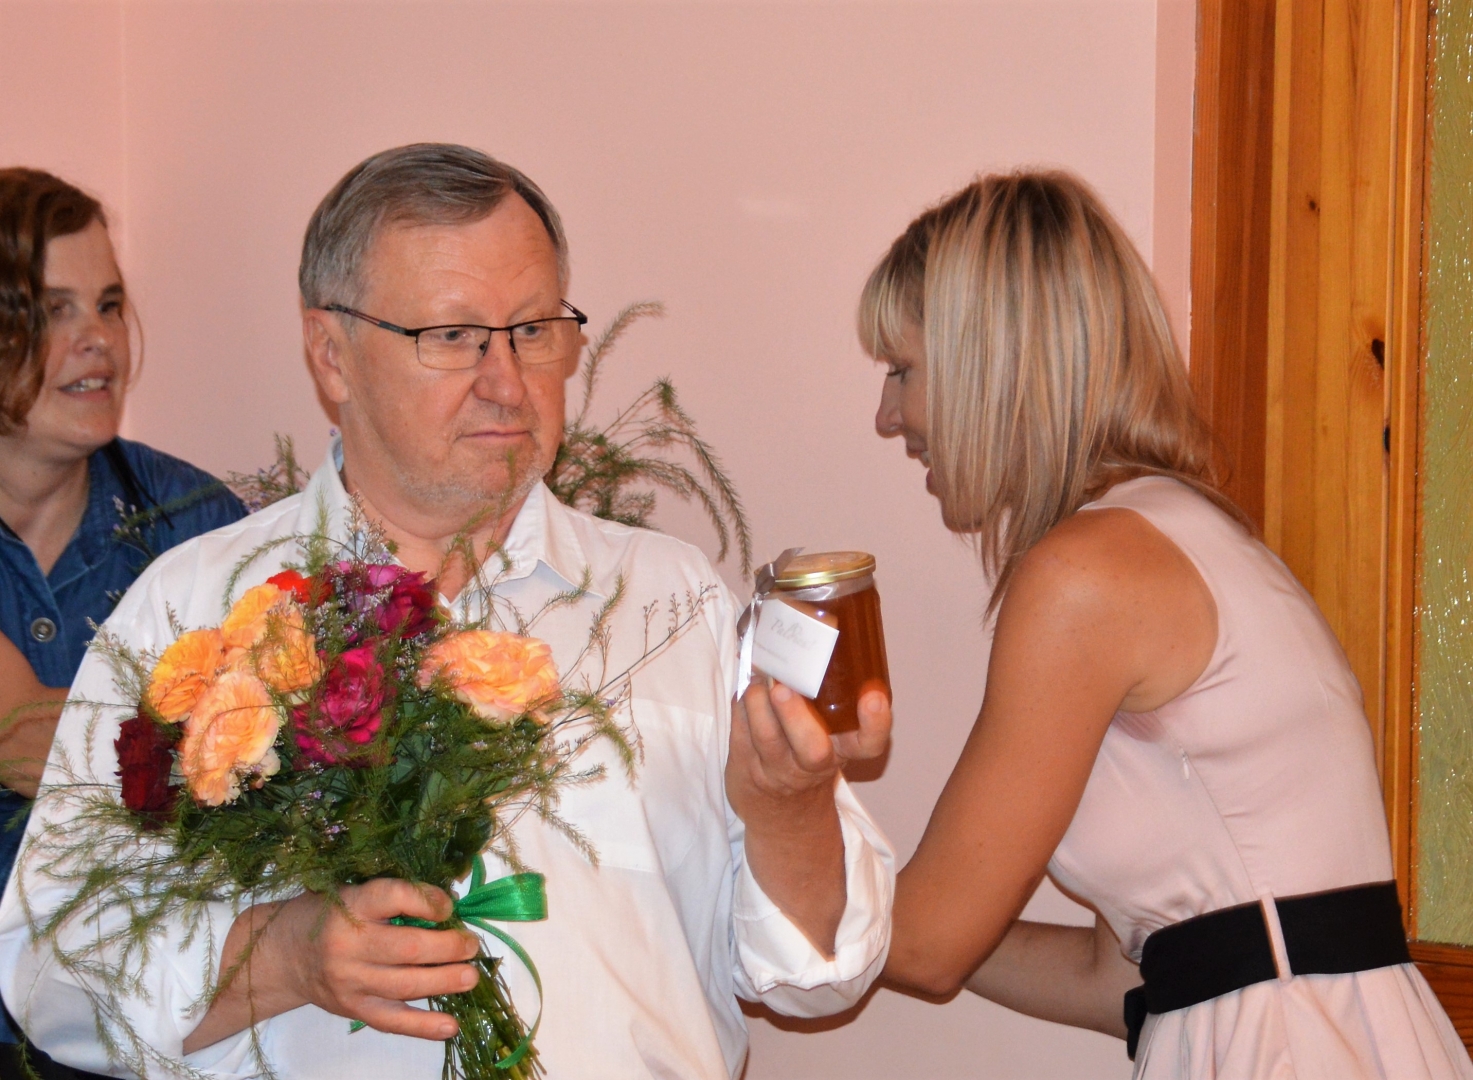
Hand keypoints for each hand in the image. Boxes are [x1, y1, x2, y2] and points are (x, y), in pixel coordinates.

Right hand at [285, 880, 480, 1037]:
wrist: (284, 954)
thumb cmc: (328, 914)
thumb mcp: (353, 890)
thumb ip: (395, 894)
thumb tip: (449, 904)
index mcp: (351, 906)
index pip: (393, 897)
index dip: (426, 900)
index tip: (449, 906)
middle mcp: (348, 946)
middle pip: (406, 949)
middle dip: (447, 948)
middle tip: (471, 945)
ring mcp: (350, 982)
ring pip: (405, 986)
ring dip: (444, 982)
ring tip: (471, 976)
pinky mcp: (353, 1009)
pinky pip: (392, 1021)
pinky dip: (424, 1026)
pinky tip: (451, 1026)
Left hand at [724, 680, 890, 952]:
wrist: (783, 816)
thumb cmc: (808, 759)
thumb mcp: (831, 739)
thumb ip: (829, 701)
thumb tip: (814, 638)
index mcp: (844, 751)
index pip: (870, 744)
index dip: (876, 722)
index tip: (873, 696)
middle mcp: (813, 765)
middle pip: (813, 749)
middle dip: (796, 716)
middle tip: (783, 687)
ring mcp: (777, 772)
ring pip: (766, 737)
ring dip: (757, 701)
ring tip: (756, 675)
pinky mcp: (745, 769)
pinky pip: (739, 733)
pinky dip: (739, 706)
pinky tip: (744, 688)